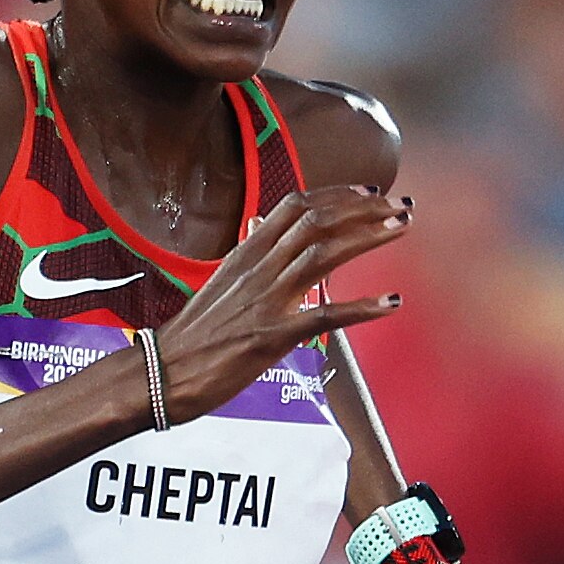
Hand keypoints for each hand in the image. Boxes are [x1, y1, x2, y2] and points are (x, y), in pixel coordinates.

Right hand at [153, 185, 407, 419]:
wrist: (162, 373)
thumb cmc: (192, 335)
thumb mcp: (221, 285)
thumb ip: (249, 259)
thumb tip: (261, 232)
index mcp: (245, 254)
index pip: (294, 207)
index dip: (336, 194)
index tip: (369, 191)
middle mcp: (257, 269)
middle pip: (316, 222)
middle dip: (364, 209)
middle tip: (400, 206)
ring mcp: (265, 301)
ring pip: (323, 254)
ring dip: (368, 237)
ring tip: (402, 228)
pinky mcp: (273, 336)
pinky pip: (325, 316)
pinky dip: (362, 307)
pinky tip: (391, 303)